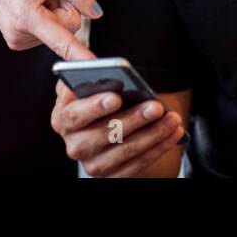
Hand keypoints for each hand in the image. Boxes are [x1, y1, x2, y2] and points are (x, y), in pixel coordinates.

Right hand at [0, 0, 99, 58]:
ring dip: (54, 7)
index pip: (60, 40)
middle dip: (64, 4)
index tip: (92, 65)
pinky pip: (51, 29)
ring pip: (61, 27)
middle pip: (70, 25)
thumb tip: (95, 13)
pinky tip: (31, 2)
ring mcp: (19, 41)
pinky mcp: (20, 41)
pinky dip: (47, 13)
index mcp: (27, 17)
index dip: (78, 54)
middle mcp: (21, 35)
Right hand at [51, 81, 185, 176]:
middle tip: (155, 107)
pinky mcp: (112, 176)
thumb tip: (91, 61)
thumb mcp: (83, 82)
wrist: (103, 126)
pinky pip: (138, 165)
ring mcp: (93, 164)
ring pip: (125, 151)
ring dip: (153, 134)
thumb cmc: (95, 99)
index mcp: (62, 120)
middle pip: (104, 134)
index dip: (95, 107)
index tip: (116, 97)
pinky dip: (159, 148)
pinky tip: (173, 133)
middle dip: (133, 120)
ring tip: (172, 118)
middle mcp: (75, 145)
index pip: (75, 115)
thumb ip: (82, 69)